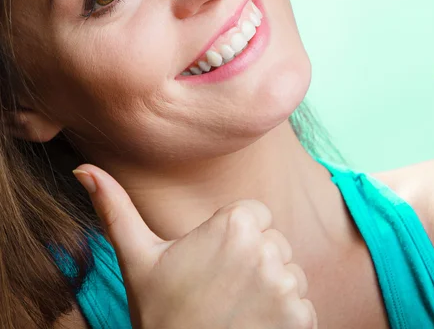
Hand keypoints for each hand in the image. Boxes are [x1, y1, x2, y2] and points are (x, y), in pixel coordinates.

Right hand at [72, 165, 316, 328]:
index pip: (255, 215)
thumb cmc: (159, 314)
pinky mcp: (301, 317)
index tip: (214, 263)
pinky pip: (302, 305)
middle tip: (221, 290)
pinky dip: (285, 318)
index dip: (234, 238)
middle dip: (255, 262)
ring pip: (289, 273)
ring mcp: (287, 284)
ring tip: (236, 310)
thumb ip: (116, 209)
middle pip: (273, 242)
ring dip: (271, 290)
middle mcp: (267, 247)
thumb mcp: (137, 259)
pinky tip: (254, 326)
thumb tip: (82, 169)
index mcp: (235, 223)